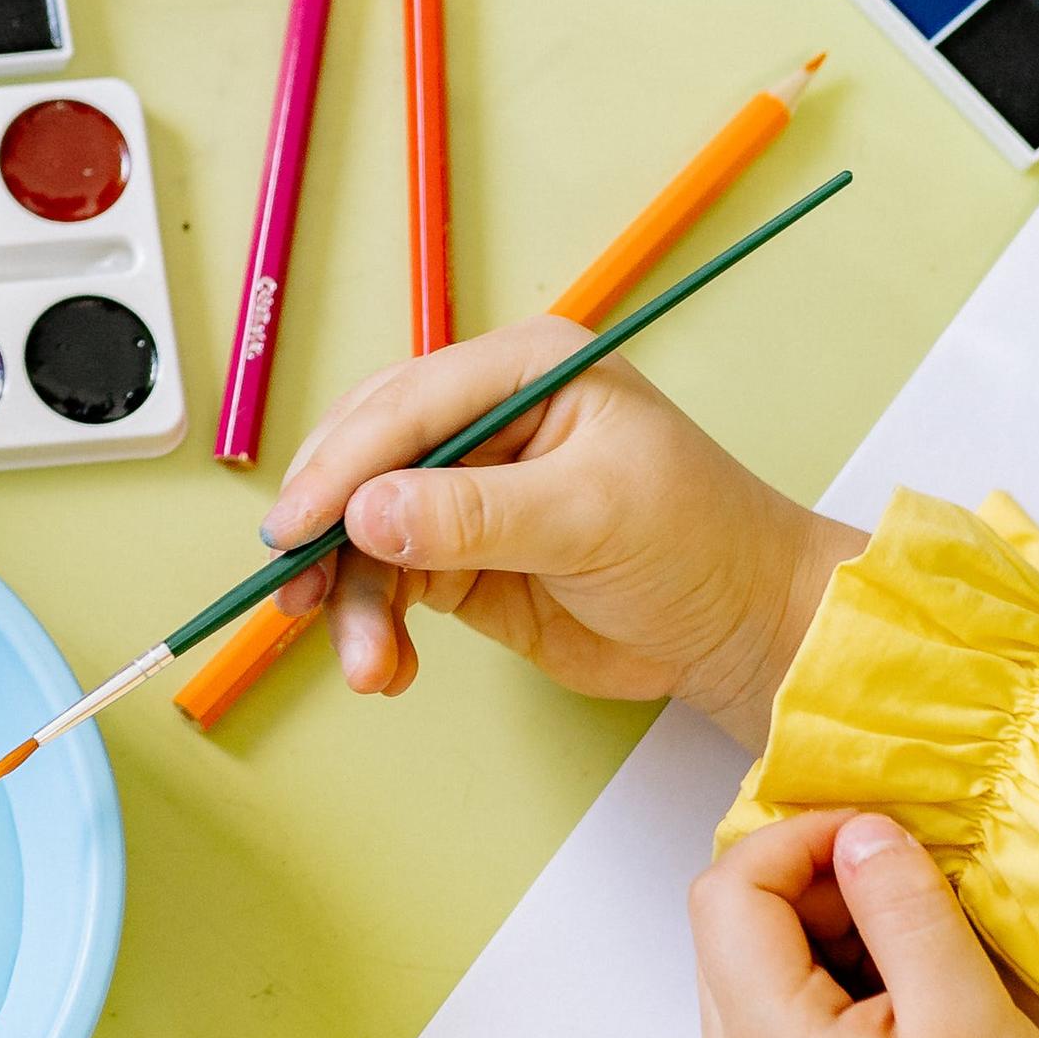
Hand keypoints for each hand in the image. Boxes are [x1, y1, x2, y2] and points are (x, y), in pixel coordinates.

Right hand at [260, 320, 859, 735]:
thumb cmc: (698, 544)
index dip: (342, 464)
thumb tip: (368, 515)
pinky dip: (377, 626)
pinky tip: (388, 667)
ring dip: (354, 599)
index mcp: (523, 370)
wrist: (742, 631)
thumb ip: (476, 515)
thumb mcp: (591, 516)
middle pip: (367, 461)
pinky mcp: (463, 558)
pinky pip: (390, 583)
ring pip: (368, 533)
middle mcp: (486, 420)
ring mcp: (469, 491)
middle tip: (298, 594)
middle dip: (329, 532)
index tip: (296, 525)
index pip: (406, 405)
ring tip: (368, 664)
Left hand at [695, 810, 1038, 1037]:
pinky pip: (782, 984)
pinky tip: (906, 978)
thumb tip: (862, 832)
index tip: (881, 837)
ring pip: (758, 943)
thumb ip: (909, 917)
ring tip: (920, 939)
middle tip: (911, 889)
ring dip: (831, 914)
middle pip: (734, 914)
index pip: (729, 892)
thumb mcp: (970, 1023)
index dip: (797, 839)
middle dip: (818, 876)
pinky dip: (836, 955)